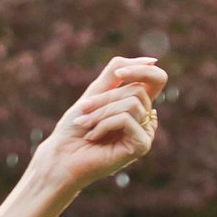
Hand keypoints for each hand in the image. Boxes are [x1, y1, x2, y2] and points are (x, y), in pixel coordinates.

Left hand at [36, 54, 165, 196]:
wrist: (61, 156)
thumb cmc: (75, 127)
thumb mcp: (96, 91)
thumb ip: (118, 72)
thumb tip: (153, 60)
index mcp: (136, 103)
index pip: (156, 79)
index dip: (141, 70)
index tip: (118, 73)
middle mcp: (145, 118)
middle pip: (137, 90)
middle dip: (105, 99)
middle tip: (84, 111)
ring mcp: (145, 133)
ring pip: (133, 104)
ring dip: (102, 113)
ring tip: (87, 126)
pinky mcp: (142, 146)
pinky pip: (127, 119)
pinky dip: (104, 124)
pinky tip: (93, 137)